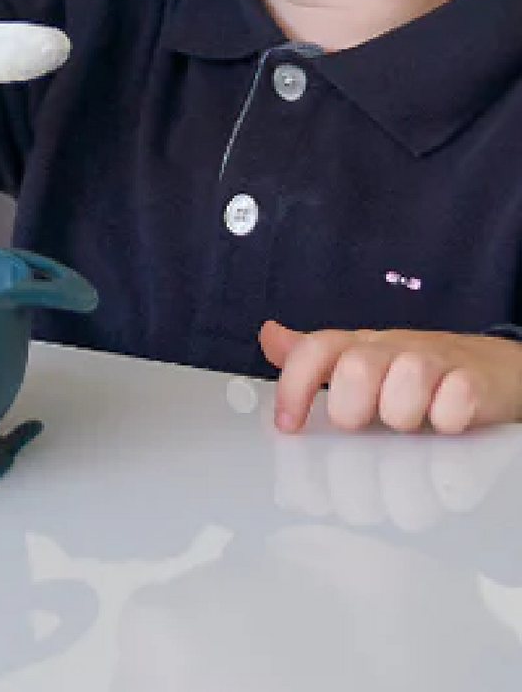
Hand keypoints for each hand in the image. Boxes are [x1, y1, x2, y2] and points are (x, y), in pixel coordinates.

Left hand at [260, 319, 521, 433]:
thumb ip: (315, 359)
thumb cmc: (420, 371)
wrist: (494, 368)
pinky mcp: (476, 382)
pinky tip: (448, 424)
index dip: (294, 385)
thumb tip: (268, 337)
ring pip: (408, 379)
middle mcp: (394, 348)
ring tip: (410, 424)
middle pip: (357, 367)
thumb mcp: (363, 361)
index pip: (316, 350)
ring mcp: (437, 362)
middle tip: (363, 426)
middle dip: (352, 407)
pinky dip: (450, 417)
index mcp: (361, 346)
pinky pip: (458, 397)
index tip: (288, 425)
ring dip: (403, 414)